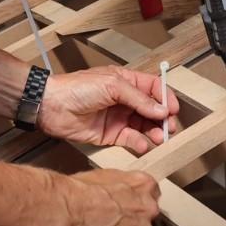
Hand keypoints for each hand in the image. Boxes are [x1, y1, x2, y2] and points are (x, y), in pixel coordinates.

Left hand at [37, 66, 179, 153]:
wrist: (52, 106)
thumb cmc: (76, 88)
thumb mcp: (112, 85)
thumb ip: (138, 98)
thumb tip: (161, 109)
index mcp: (126, 82)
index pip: (153, 88)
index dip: (165, 98)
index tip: (173, 109)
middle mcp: (124, 100)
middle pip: (152, 109)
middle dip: (163, 119)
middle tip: (170, 127)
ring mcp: (118, 118)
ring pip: (144, 126)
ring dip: (154, 132)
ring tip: (159, 137)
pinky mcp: (111, 135)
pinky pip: (131, 140)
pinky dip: (139, 143)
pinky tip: (143, 144)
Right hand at [55, 169, 159, 225]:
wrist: (68, 212)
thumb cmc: (79, 193)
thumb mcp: (103, 175)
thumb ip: (122, 182)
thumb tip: (119, 187)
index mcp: (144, 185)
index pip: (151, 193)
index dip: (135, 200)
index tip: (127, 204)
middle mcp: (148, 209)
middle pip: (144, 217)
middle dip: (130, 220)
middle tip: (110, 220)